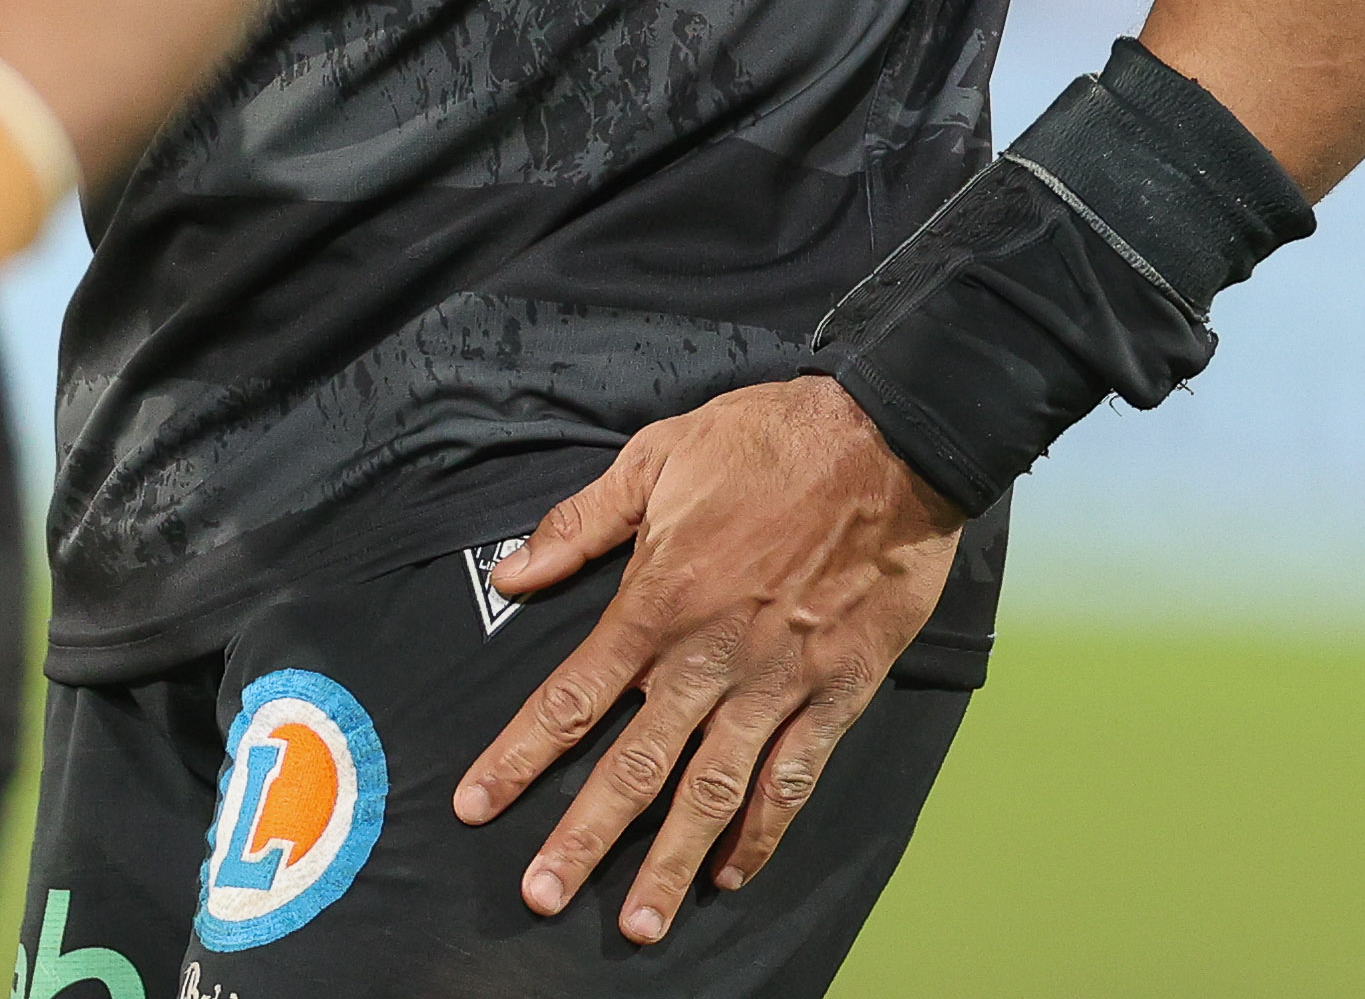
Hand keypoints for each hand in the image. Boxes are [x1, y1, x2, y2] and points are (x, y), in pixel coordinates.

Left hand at [455, 377, 966, 944]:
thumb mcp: (658, 455)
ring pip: (713, 791)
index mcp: (659, 600)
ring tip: (638, 924)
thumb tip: (512, 572)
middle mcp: (710, 657)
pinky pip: (793, 779)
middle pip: (635, 765)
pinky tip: (732, 874)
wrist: (887, 442)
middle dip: (584, 837)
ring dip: (670, 861)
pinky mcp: (837, 691)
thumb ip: (583, 521)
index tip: (477, 804)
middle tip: (542, 896)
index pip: (574, 695)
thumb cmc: (769, 439)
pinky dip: (762, 833)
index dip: (520, 755)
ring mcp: (776, 682)